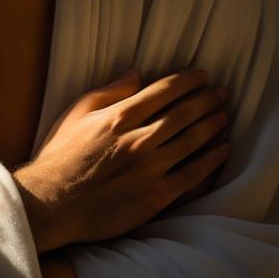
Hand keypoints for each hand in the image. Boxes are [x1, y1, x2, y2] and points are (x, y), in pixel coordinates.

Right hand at [12, 67, 230, 252]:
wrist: (53, 203)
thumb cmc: (61, 156)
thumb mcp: (77, 113)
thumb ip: (109, 92)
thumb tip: (137, 74)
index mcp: (120, 116)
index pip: (164, 91)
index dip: (187, 80)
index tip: (203, 75)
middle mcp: (139, 139)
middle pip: (184, 114)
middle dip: (207, 100)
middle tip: (223, 93)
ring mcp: (150, 169)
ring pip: (193, 141)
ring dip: (213, 126)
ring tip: (225, 117)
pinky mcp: (156, 197)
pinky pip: (193, 176)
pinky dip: (211, 161)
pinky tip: (222, 151)